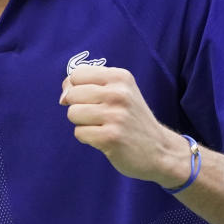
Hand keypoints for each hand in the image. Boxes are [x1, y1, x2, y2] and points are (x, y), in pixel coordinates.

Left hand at [59, 65, 188, 186]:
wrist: (160, 149)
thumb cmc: (133, 119)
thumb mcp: (121, 91)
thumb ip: (91, 85)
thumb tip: (63, 95)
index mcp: (120, 77)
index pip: (77, 74)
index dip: (74, 87)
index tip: (85, 98)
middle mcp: (119, 93)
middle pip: (72, 94)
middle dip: (77, 107)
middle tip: (97, 115)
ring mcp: (115, 115)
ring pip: (73, 113)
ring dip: (82, 123)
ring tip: (101, 126)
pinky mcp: (110, 137)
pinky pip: (79, 133)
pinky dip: (87, 138)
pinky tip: (103, 138)